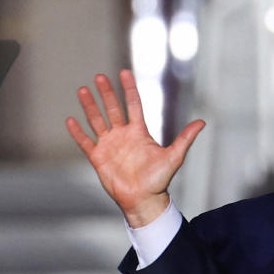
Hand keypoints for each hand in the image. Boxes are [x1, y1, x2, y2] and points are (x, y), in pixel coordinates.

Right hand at [65, 69, 204, 226]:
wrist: (144, 200)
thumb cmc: (159, 180)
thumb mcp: (174, 157)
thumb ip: (185, 138)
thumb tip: (202, 122)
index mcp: (139, 132)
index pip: (133, 105)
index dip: (129, 89)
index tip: (124, 72)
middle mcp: (123, 135)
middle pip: (112, 109)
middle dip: (106, 93)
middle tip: (99, 77)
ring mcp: (109, 145)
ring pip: (96, 121)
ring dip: (89, 106)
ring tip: (82, 90)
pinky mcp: (98, 157)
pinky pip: (85, 142)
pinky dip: (78, 132)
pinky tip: (70, 120)